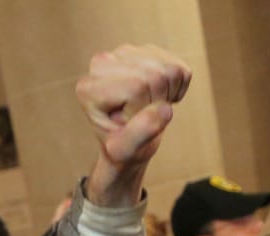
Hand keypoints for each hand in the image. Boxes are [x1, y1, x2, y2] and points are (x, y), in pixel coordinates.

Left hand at [76, 44, 190, 207]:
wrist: (128, 141)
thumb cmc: (122, 148)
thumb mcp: (125, 150)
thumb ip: (140, 133)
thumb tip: (163, 110)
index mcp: (89, 88)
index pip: (136, 87)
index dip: (141, 109)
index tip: (128, 122)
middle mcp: (102, 63)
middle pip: (154, 76)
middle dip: (156, 101)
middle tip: (141, 115)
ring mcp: (125, 52)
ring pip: (170, 70)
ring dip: (168, 95)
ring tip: (148, 107)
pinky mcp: (147, 50)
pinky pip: (180, 69)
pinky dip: (177, 89)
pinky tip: (158, 97)